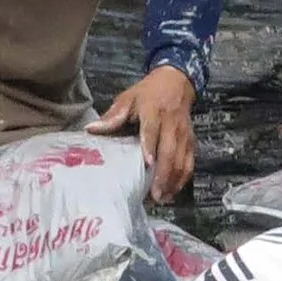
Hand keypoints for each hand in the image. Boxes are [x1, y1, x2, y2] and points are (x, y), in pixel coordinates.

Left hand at [94, 65, 196, 201]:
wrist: (176, 82)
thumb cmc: (147, 93)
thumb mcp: (127, 99)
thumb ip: (112, 116)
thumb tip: (91, 130)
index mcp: (154, 111)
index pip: (153, 130)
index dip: (151, 147)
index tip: (148, 163)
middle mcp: (171, 124)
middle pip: (170, 151)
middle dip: (163, 174)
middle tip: (155, 195)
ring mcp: (183, 134)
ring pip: (181, 160)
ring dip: (173, 181)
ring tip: (161, 199)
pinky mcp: (190, 142)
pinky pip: (189, 163)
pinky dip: (181, 179)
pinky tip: (171, 192)